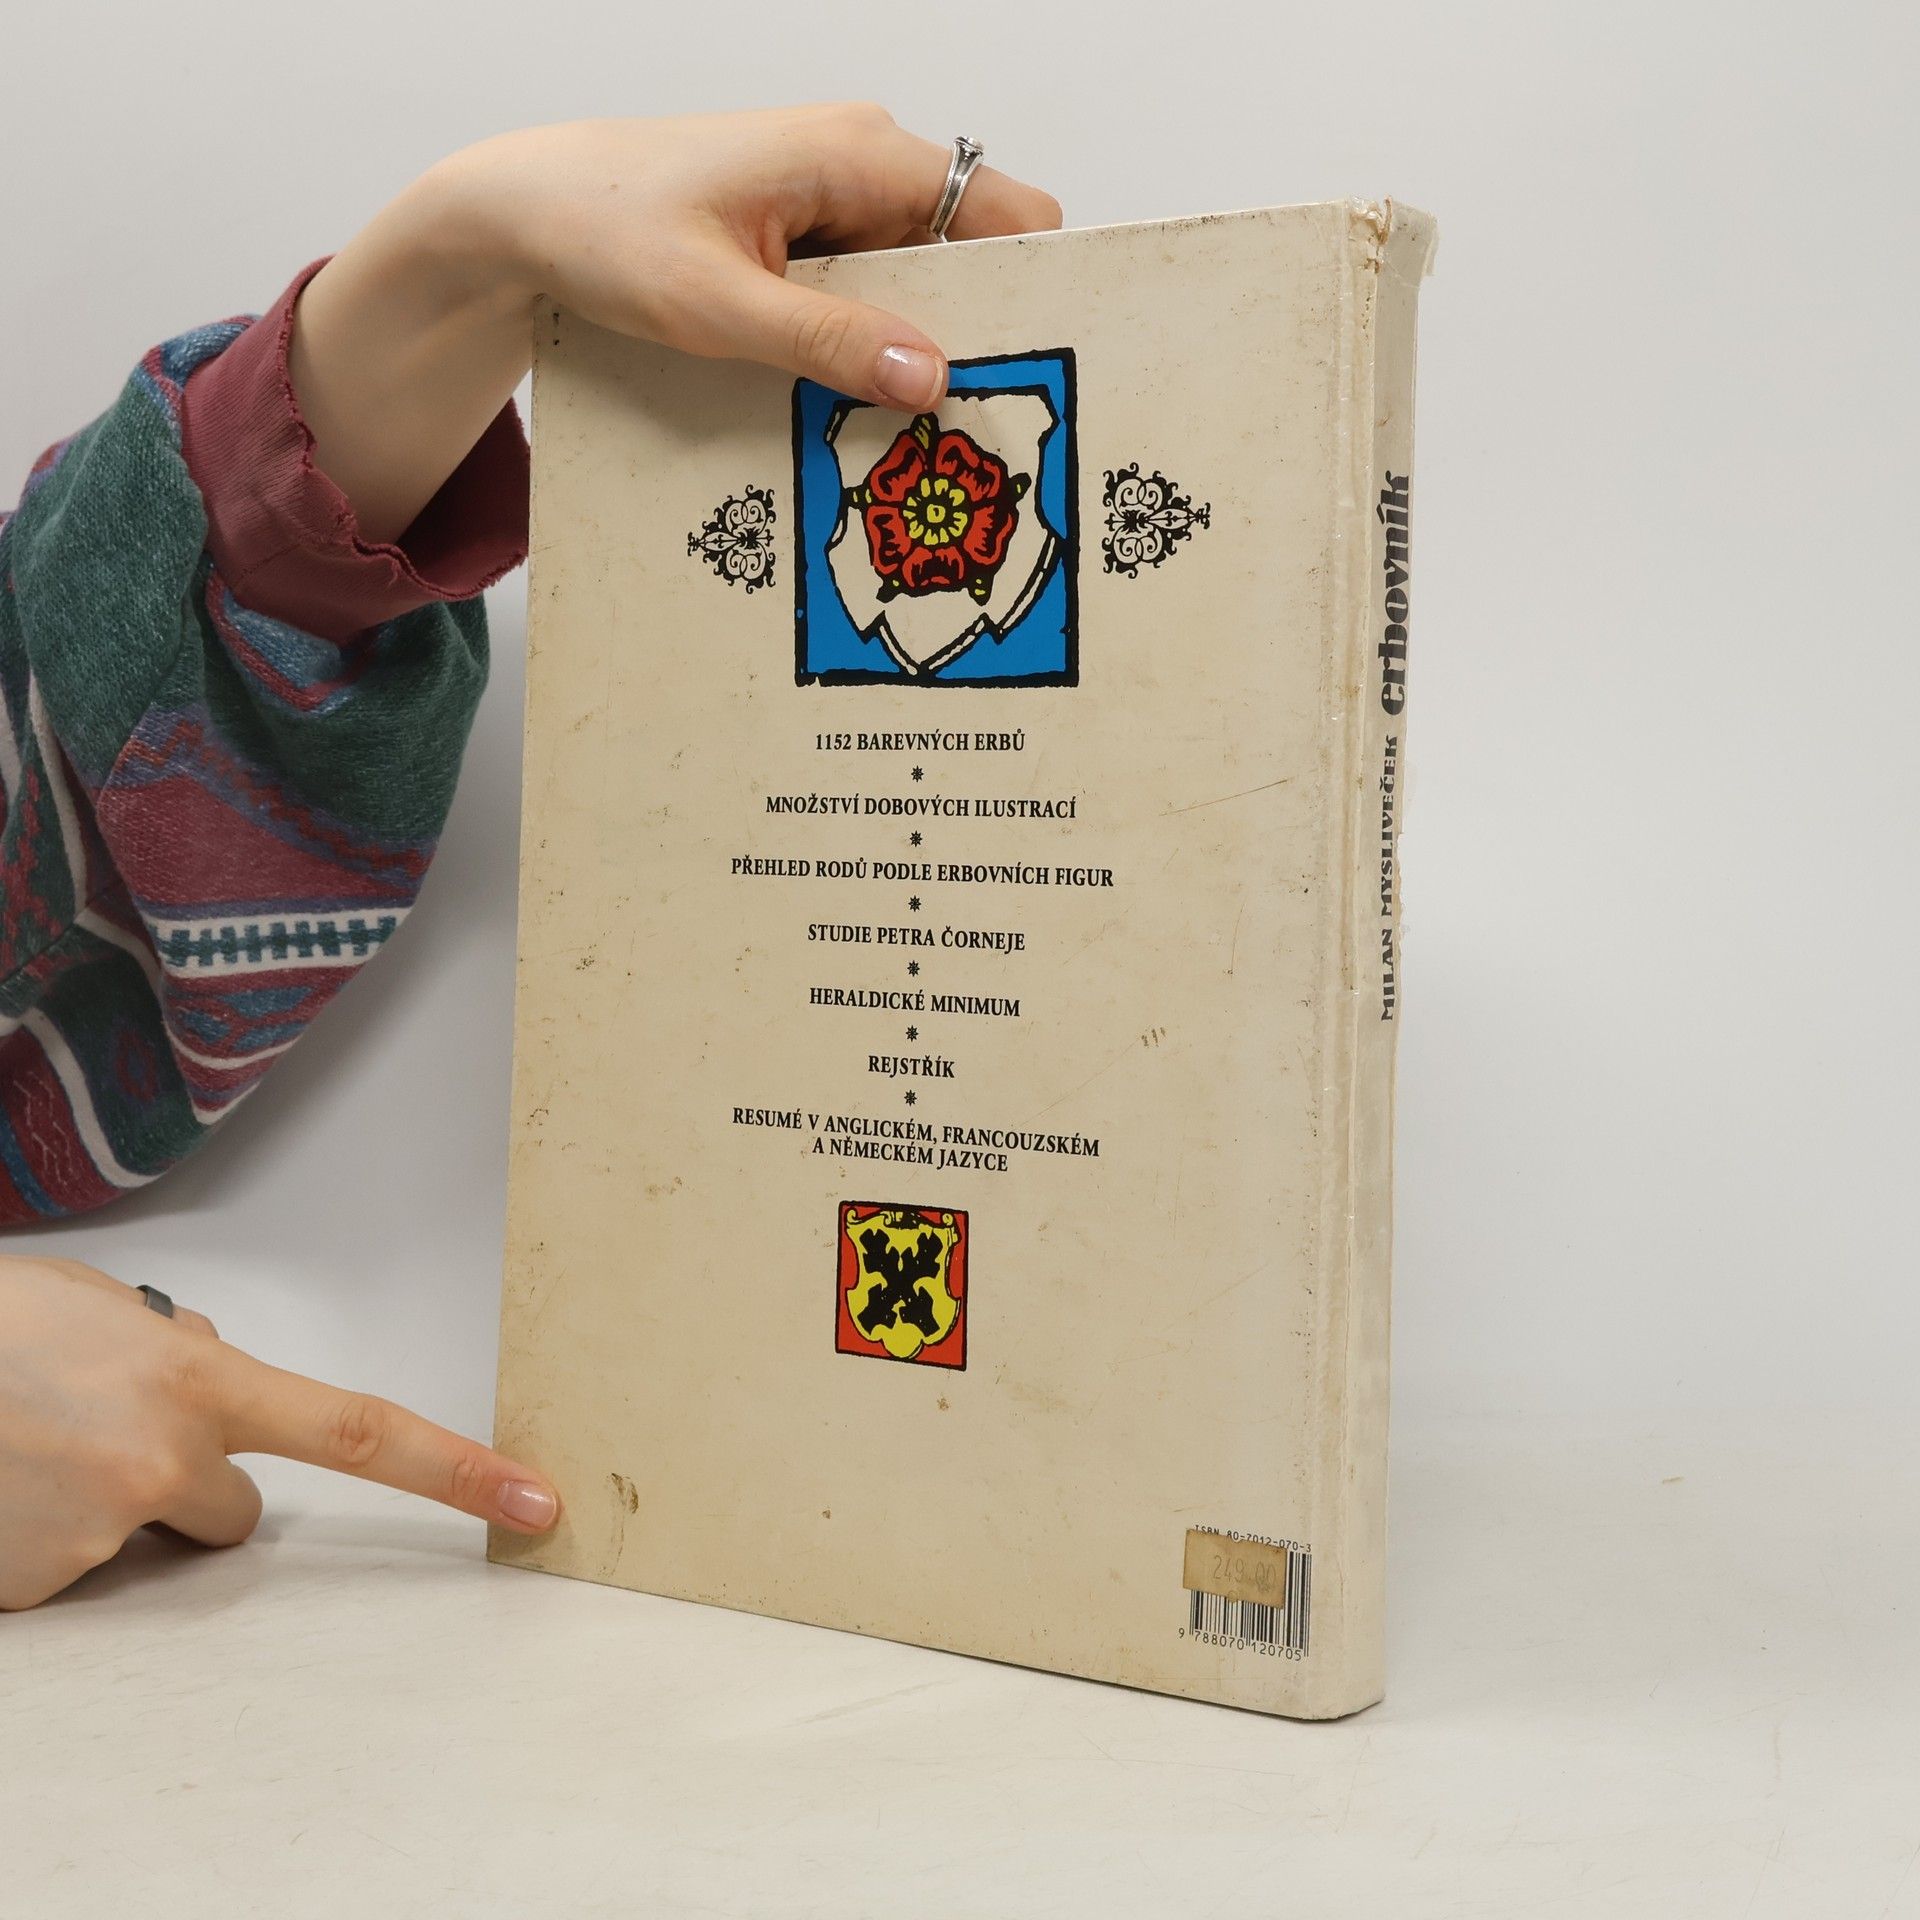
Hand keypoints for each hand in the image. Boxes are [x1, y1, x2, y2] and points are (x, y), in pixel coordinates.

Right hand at [0, 1255, 559, 1610]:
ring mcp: (95, 1533)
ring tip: (32, 1447)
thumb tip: (208, 1356)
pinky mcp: (33, 1587)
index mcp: (201, 1384)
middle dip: (185, 1487)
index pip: (361, 1433)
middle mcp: (163, 1466)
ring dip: (105, 1510)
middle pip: (230, 1516)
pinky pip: (69, 1571)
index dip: (458, 1469)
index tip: (532, 1499)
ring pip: (141, 1542)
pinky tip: (3, 1484)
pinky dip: (40, 1539)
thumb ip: (180, 1347)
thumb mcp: (107, 1312)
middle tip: (99, 1432)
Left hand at [287, 107, 1062, 539]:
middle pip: (972, 255)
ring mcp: (836, 201)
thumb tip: (933, 377)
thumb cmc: (604, 230)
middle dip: (980, 335)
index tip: (1039, 371)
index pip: (1006, 212)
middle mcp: (863, 165)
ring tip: (916, 432)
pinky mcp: (808, 238)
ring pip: (922, 283)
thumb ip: (828, 340)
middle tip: (976, 428)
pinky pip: (873, 295)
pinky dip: (874, 347)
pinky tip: (857, 403)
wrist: (523, 211)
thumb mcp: (716, 304)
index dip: (1038, 288)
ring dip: (920, 350)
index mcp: (859, 155)